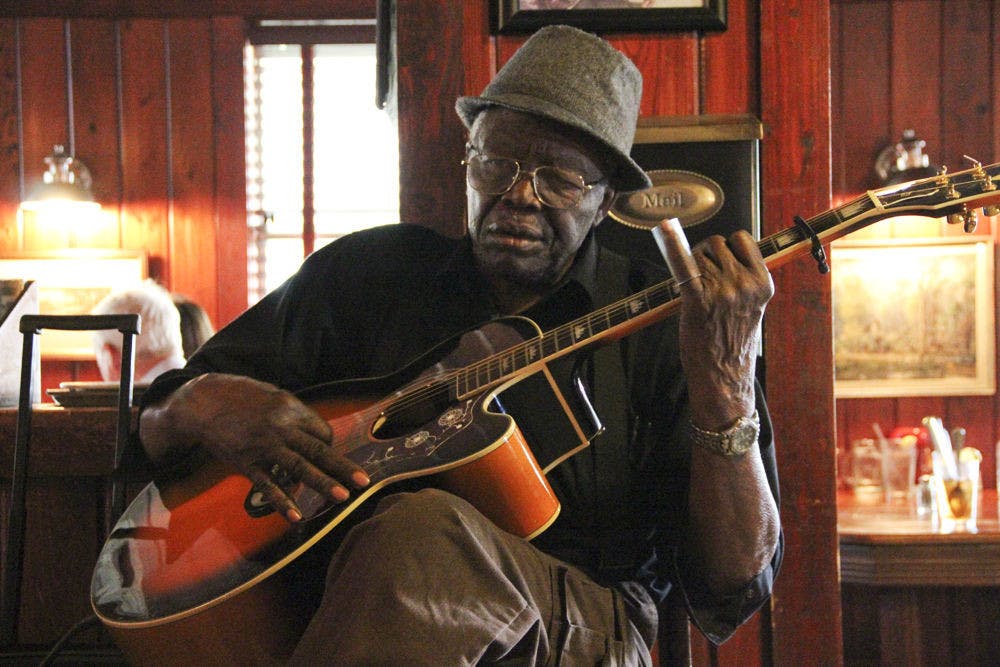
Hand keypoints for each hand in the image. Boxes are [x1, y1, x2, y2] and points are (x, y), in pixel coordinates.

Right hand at [140, 373, 369, 521]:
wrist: (201, 401)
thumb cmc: (240, 396)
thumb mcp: (272, 396)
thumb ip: (293, 415)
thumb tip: (314, 435)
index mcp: (290, 408)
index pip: (322, 431)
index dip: (329, 445)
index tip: (328, 454)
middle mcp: (281, 427)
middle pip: (318, 449)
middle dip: (342, 467)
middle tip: (363, 482)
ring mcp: (264, 446)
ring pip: (299, 468)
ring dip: (322, 484)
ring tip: (342, 497)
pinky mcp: (246, 462)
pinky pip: (268, 485)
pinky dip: (283, 501)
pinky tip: (296, 516)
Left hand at [655, 218, 772, 429]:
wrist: (724, 379)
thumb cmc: (733, 345)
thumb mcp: (752, 309)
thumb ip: (744, 281)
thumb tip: (722, 254)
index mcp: (762, 284)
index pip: (742, 240)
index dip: (727, 247)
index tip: (719, 259)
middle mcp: (745, 284)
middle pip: (716, 244)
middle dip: (705, 255)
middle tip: (701, 279)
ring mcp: (723, 292)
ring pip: (698, 253)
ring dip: (692, 264)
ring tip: (694, 291)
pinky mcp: (698, 301)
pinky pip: (683, 265)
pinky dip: (672, 247)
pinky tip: (663, 231)